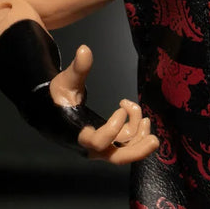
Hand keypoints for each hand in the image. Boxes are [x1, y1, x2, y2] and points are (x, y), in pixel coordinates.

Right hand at [52, 45, 158, 163]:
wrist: (54, 112)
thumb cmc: (58, 99)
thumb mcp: (65, 82)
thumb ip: (77, 69)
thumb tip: (85, 50)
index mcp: (79, 136)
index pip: (98, 143)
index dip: (113, 129)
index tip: (121, 108)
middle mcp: (92, 147)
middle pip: (117, 158)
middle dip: (138, 151)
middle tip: (155, 140)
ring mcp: (103, 146)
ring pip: (126, 150)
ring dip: (140, 134)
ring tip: (143, 116)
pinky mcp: (111, 141)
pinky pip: (128, 142)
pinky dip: (137, 131)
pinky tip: (138, 115)